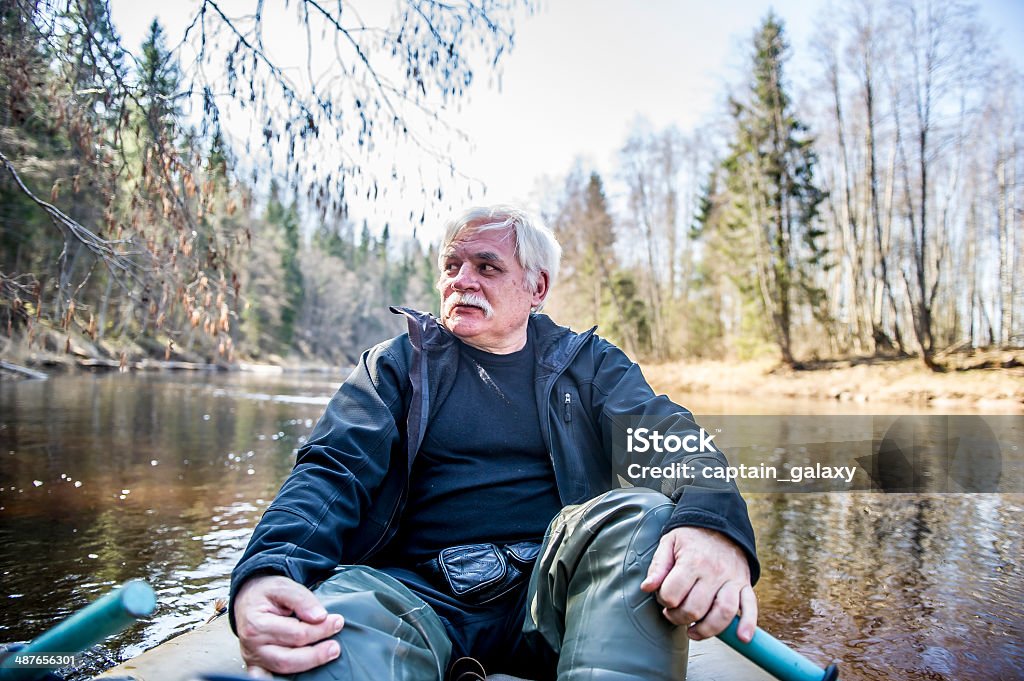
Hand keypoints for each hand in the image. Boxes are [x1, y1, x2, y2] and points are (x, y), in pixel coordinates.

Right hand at [234, 574, 343, 674]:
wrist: (248, 599)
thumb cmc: (266, 593)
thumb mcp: (283, 586)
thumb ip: (302, 599)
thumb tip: (319, 616)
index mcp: (256, 624)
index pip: (296, 633)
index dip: (320, 629)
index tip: (337, 622)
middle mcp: (251, 645)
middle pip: (288, 657)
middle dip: (316, 654)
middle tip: (335, 647)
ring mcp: (253, 657)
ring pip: (283, 669)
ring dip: (308, 664)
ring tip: (328, 654)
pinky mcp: (256, 664)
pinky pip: (269, 676)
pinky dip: (281, 678)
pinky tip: (296, 677)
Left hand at [640, 527, 756, 641]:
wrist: (720, 521)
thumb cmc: (691, 535)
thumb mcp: (668, 542)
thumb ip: (658, 566)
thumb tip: (647, 587)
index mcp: (692, 561)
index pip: (673, 594)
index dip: (663, 600)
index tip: (664, 597)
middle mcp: (714, 572)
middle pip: (695, 608)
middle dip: (679, 617)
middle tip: (674, 613)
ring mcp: (732, 579)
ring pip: (723, 613)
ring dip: (706, 629)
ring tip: (693, 630)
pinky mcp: (745, 584)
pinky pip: (751, 607)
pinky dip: (748, 625)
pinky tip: (742, 638)